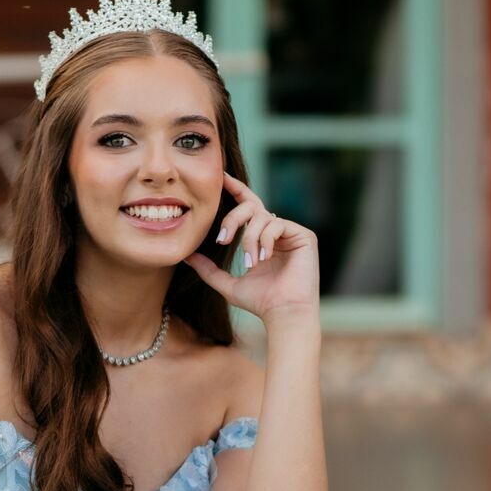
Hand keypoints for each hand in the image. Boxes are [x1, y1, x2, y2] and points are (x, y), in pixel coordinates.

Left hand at [184, 171, 318, 322]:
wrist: (283, 313)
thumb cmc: (260, 302)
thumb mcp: (227, 284)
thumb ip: (208, 269)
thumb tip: (186, 256)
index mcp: (262, 237)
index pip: (248, 206)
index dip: (236, 189)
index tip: (220, 177)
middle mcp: (278, 231)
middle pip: (251, 206)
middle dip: (233, 218)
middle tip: (222, 238)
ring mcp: (292, 232)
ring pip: (262, 217)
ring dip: (249, 239)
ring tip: (250, 263)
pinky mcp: (305, 235)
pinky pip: (277, 224)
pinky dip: (265, 240)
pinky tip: (263, 259)